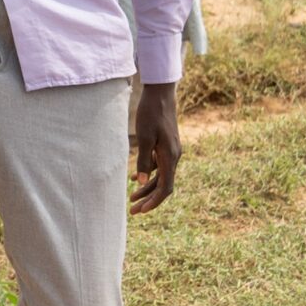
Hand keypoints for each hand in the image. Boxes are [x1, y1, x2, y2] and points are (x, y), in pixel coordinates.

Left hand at [131, 81, 181, 214]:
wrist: (161, 94)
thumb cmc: (151, 113)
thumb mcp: (144, 137)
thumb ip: (143, 160)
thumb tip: (141, 182)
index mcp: (170, 157)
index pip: (165, 188)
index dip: (154, 201)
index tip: (141, 210)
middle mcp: (174, 157)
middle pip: (163, 185)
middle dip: (149, 199)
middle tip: (133, 212)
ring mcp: (171, 152)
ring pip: (161, 177)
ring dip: (147, 189)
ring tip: (131, 199)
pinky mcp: (166, 146)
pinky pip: (159, 167)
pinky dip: (148, 175)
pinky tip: (134, 180)